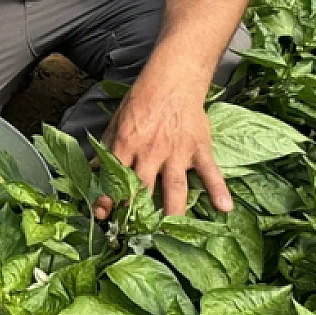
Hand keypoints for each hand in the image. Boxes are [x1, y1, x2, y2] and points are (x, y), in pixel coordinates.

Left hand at [92, 74, 231, 220]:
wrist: (172, 79)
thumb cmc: (142, 100)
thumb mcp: (117, 122)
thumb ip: (106, 148)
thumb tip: (91, 170)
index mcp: (126, 145)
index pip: (114, 177)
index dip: (107, 198)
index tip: (103, 215)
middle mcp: (150, 152)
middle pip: (142, 188)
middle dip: (136, 213)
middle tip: (134, 235)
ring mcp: (177, 152)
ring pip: (174, 187)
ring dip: (172, 211)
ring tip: (170, 233)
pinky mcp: (198, 149)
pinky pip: (210, 172)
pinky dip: (219, 189)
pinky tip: (224, 208)